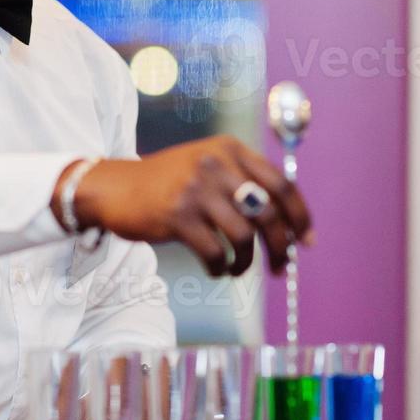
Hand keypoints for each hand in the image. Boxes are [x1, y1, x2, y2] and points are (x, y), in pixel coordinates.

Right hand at [58, 135, 313, 276]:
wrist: (114, 188)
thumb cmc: (167, 185)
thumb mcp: (207, 168)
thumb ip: (244, 184)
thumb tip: (289, 226)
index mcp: (229, 149)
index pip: (281, 183)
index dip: (300, 216)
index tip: (306, 240)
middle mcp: (215, 164)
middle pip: (268, 212)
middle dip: (280, 246)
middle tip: (280, 266)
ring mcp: (195, 189)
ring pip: (243, 236)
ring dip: (246, 262)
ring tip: (238, 269)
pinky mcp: (177, 216)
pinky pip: (215, 252)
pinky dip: (221, 268)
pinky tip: (216, 269)